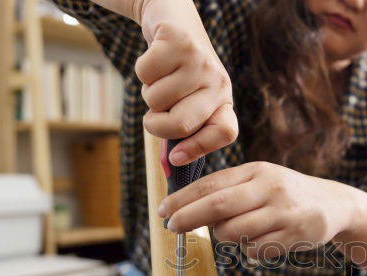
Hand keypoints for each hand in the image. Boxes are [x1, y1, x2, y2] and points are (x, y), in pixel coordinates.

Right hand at [134, 0, 237, 164]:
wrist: (173, 19)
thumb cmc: (176, 71)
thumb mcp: (186, 100)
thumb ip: (182, 131)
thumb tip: (171, 166)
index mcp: (223, 101)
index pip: (225, 132)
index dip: (199, 149)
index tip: (174, 158)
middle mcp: (218, 82)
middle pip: (182, 124)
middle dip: (156, 125)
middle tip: (153, 115)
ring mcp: (201, 61)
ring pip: (156, 99)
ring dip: (148, 91)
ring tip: (160, 77)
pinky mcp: (180, 41)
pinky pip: (145, 72)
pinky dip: (141, 69)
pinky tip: (155, 58)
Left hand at [157, 162, 359, 259]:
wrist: (334, 204)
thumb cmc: (285, 193)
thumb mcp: (260, 179)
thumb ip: (228, 189)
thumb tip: (184, 206)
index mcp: (257, 171)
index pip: (211, 184)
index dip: (182, 199)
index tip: (163, 211)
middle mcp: (270, 188)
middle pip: (217, 206)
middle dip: (188, 218)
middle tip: (171, 227)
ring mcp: (283, 213)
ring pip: (234, 232)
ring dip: (226, 236)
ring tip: (240, 230)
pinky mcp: (293, 236)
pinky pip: (254, 250)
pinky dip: (250, 249)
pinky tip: (264, 239)